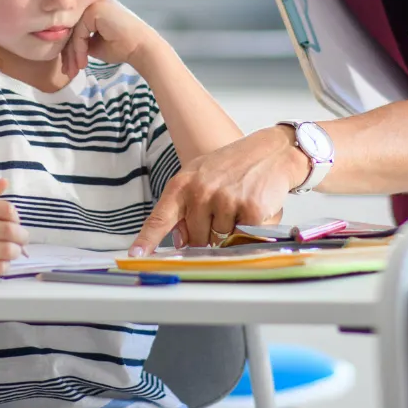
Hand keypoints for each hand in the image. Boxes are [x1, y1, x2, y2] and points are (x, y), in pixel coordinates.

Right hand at [0, 178, 27, 281]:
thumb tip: (4, 182)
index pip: (6, 210)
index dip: (16, 217)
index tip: (15, 222)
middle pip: (9, 231)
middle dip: (22, 236)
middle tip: (22, 239)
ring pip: (6, 250)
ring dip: (16, 251)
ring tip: (13, 250)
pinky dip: (5, 265)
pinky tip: (1, 261)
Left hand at [62, 0, 162, 75]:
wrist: (141, 48)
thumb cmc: (122, 47)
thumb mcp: (94, 45)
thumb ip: (79, 41)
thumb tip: (62, 47)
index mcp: (91, 7)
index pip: (73, 27)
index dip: (69, 48)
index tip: (68, 67)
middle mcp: (91, 2)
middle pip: (70, 29)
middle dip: (68, 53)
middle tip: (68, 72)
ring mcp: (92, 4)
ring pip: (72, 32)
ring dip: (72, 54)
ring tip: (74, 71)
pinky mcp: (94, 10)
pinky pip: (78, 32)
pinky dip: (78, 50)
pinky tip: (83, 63)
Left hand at [128, 127, 303, 254]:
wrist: (272, 152)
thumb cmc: (234, 166)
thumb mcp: (201, 178)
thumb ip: (185, 208)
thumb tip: (178, 240)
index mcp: (183, 184)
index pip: (159, 219)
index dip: (147, 240)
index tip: (135, 255)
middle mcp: (201, 192)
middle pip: (195, 239)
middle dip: (208, 234)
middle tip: (224, 208)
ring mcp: (225, 201)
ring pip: (220, 240)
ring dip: (231, 230)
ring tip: (240, 204)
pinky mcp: (250, 210)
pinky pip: (244, 237)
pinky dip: (250, 229)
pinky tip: (254, 208)